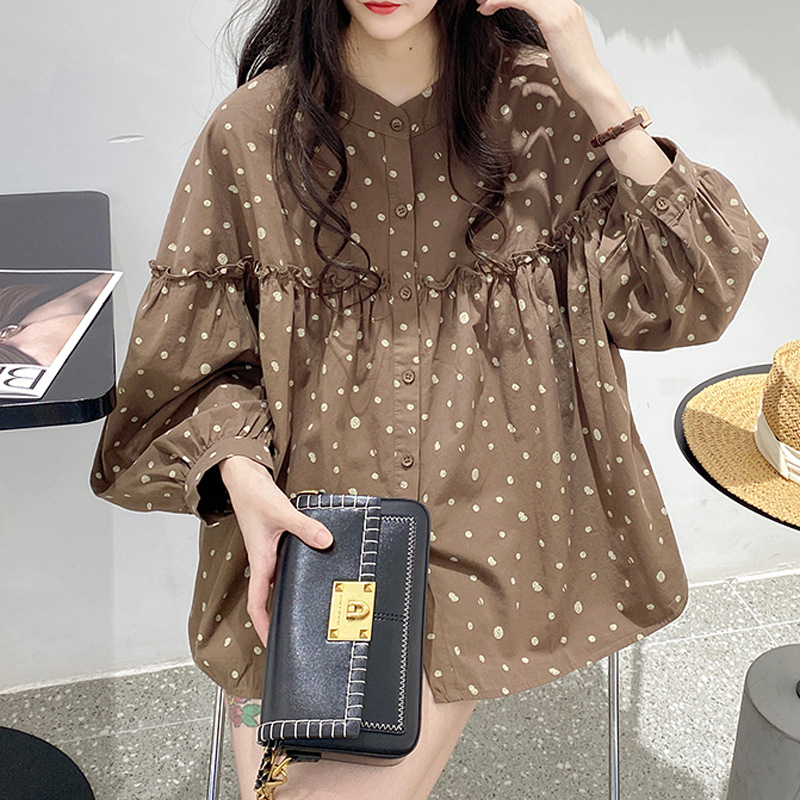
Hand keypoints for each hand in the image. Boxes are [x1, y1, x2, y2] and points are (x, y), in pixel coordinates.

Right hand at [219, 456, 333, 645]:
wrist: (244, 477)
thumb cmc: (254, 495)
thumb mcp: (282, 512)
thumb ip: (305, 527)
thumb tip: (327, 541)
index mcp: (260, 559)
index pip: (257, 602)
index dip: (262, 625)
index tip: (271, 643)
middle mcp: (264, 560)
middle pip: (268, 598)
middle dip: (276, 619)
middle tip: (293, 635)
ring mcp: (269, 552)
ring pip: (276, 583)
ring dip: (285, 598)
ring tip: (303, 613)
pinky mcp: (275, 542)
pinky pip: (283, 566)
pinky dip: (293, 576)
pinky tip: (309, 575)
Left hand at [476, 0, 618, 112]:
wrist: (589, 83)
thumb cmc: (575, 72)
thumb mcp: (560, 46)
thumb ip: (549, 33)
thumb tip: (539, 33)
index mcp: (567, 8)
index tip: (495, 3)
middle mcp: (566, 4)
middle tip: (484, 1)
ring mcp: (561, 10)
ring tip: (483, 5)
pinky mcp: (553, 20)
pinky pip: (523, 1)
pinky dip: (504, 1)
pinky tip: (491, 7)